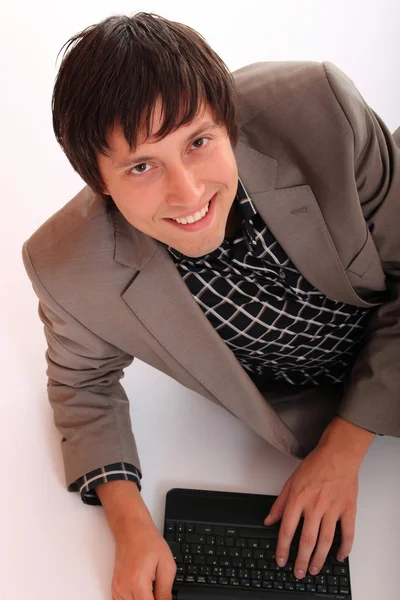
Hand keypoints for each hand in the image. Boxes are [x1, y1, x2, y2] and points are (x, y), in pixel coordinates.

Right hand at [111, 518, 175, 599]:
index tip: (163, 596)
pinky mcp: (115, 587)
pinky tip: (142, 590)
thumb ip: (166, 591)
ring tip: (151, 585)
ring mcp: (118, 588)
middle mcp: (124, 587)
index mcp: (137, 582)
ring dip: (143, 599)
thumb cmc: (148, 541)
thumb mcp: (166, 564)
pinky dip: (134, 599)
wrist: (132, 529)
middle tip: (158, 586)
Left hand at [263, 441, 359, 578]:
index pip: (287, 529)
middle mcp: (315, 506)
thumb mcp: (290, 482)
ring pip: (325, 541)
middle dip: (301, 560)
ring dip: (319, 559)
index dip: (282, 548)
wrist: (338, 455)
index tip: (280, 561)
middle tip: (298, 573)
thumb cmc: (315, 465)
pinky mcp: (348, 509)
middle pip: (307, 540)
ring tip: (313, 569)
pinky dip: (344, 548)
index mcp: (298, 499)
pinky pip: (348, 534)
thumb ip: (280, 504)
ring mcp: (333, 509)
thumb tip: (269, 520)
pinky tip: (338, 556)